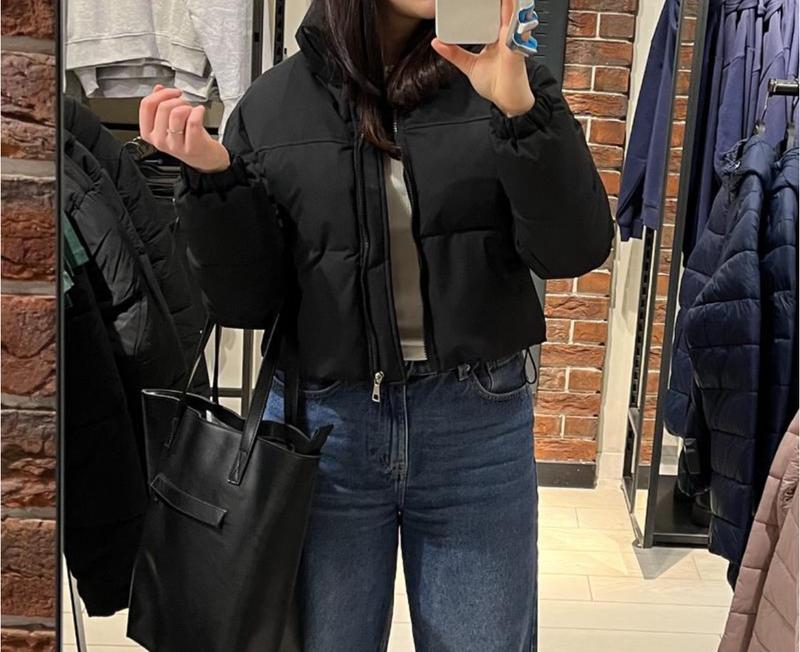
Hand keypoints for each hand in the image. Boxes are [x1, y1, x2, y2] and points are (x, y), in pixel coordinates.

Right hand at [138, 85, 230, 172]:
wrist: (206, 158)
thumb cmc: (189, 139)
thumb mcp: (169, 122)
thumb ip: (160, 105)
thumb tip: (158, 89)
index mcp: (149, 133)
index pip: (146, 106)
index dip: (161, 94)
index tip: (171, 92)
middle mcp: (160, 141)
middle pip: (163, 107)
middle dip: (177, 100)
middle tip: (185, 103)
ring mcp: (175, 145)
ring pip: (177, 113)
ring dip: (187, 106)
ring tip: (191, 110)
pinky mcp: (192, 146)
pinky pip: (193, 122)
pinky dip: (198, 112)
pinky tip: (200, 111)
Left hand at [431, 0, 534, 116]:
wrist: (508, 101)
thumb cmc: (496, 84)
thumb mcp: (469, 65)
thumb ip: (454, 53)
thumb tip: (437, 43)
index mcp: (496, 37)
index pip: (491, 13)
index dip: (485, 3)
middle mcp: (506, 35)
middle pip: (502, 8)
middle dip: (496, 1)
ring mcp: (512, 39)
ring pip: (512, 11)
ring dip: (508, 2)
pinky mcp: (515, 47)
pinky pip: (517, 27)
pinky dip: (514, 13)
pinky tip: (511, 3)